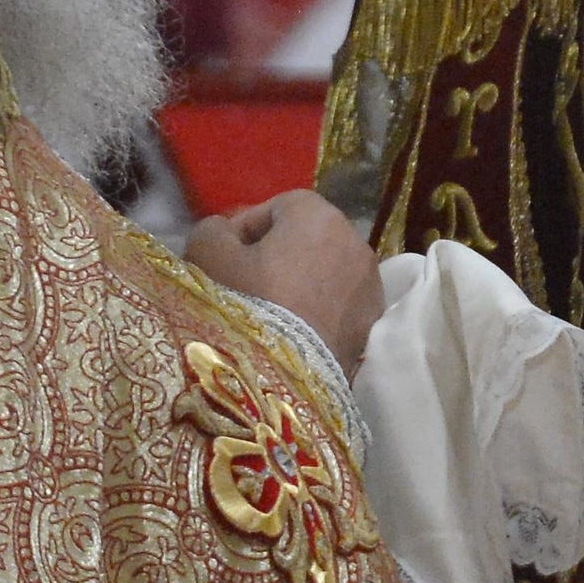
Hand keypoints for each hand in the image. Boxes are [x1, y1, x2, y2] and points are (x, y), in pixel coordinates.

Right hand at [189, 190, 386, 378]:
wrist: (291, 375)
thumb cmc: (251, 304)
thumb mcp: (210, 259)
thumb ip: (211, 232)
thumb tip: (222, 231)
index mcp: (318, 215)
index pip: (277, 207)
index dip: (246, 229)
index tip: (225, 257)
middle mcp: (354, 240)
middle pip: (306, 238)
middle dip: (275, 255)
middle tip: (244, 285)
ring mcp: (370, 282)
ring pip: (325, 271)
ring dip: (299, 283)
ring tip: (270, 313)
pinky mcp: (373, 319)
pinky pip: (340, 303)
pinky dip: (319, 310)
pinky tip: (294, 333)